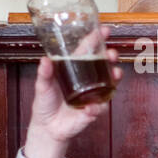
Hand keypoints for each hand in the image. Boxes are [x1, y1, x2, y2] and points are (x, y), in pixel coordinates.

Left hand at [22, 26, 121, 157]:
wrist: (47, 127)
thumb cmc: (46, 103)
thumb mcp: (42, 86)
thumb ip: (44, 74)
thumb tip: (44, 60)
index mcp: (75, 69)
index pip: (88, 50)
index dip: (97, 39)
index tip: (104, 30)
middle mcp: (88, 80)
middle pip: (104, 64)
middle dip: (111, 57)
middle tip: (111, 53)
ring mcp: (93, 95)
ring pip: (110, 83)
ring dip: (115, 77)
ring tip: (115, 73)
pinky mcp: (93, 111)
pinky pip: (99, 108)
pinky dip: (97, 108)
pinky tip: (93, 108)